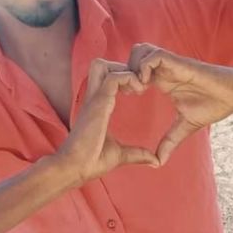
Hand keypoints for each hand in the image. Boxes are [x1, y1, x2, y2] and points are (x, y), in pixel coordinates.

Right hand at [56, 58, 158, 184]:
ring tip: (137, 86)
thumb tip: (155, 161)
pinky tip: (138, 91)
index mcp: (97, 106)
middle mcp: (93, 98)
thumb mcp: (120, 154)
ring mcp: (94, 98)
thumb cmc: (92, 161)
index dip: (123, 77)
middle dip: (121, 67)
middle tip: (137, 84)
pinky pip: (113, 77)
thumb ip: (137, 153)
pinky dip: (128, 78)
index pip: (105, 77)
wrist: (76, 168)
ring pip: (102, 64)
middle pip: (100, 65)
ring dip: (122, 70)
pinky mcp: (98, 103)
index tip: (137, 91)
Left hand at [129, 44, 232, 165]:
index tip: (126, 98)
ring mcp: (170, 64)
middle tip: (127, 91)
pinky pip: (154, 55)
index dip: (124, 82)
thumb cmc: (214, 105)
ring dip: (133, 67)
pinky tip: (147, 84)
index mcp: (162, 81)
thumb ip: (170, 141)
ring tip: (138, 88)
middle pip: (132, 56)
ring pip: (140, 51)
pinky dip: (145, 67)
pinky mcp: (179, 62)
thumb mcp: (185, 126)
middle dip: (124, 71)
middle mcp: (163, 70)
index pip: (134, 71)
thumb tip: (158, 162)